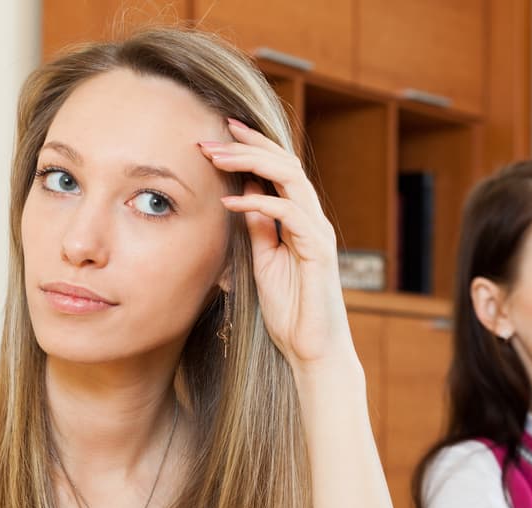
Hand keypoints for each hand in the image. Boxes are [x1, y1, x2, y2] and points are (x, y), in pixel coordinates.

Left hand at [200, 119, 350, 368]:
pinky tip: (230, 203)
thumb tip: (244, 197)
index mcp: (300, 221)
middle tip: (212, 136)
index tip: (220, 134)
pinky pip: (289, 214)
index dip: (253, 148)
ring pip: (290, 179)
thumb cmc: (291, 312)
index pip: (280, 171)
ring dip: (250, 164)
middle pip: (286, 164)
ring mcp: (319, 234)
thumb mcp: (264, 263)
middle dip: (249, 145)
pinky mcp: (319, 252)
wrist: (312, 351)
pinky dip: (259, 203)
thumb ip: (258, 230)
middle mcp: (313, 221)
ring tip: (216, 157)